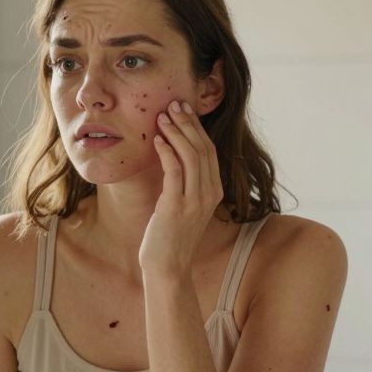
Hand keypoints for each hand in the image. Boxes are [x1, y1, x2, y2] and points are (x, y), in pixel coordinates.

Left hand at [140, 100, 222, 276]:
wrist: (168, 266)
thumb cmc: (171, 235)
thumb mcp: (183, 204)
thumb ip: (184, 182)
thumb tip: (172, 154)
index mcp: (214, 191)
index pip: (209, 150)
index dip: (197, 127)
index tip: (184, 109)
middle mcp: (209, 193)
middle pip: (203, 148)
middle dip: (187, 123)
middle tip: (173, 104)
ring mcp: (195, 200)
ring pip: (191, 156)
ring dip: (176, 132)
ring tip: (162, 117)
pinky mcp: (177, 206)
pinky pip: (174, 171)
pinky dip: (166, 152)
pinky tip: (157, 140)